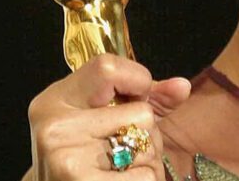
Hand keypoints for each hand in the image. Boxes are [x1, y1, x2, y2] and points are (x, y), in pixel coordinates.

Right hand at [25, 54, 190, 180]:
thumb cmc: (84, 153)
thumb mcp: (104, 115)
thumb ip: (148, 97)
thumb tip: (182, 86)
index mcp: (56, 100)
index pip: (107, 68)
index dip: (137, 80)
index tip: (135, 97)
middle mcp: (56, 127)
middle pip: (142, 114)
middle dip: (145, 132)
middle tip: (122, 147)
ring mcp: (68, 159)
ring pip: (148, 148)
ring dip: (147, 161)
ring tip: (121, 168)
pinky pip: (145, 177)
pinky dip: (143, 180)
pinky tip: (120, 180)